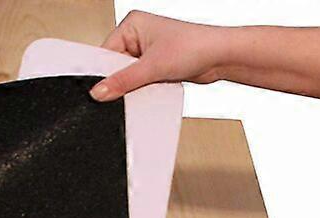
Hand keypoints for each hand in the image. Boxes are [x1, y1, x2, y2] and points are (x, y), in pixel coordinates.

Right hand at [90, 11, 229, 100]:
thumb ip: (123, 81)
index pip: (106, 53)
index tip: (102, 91)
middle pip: (116, 66)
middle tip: (133, 86)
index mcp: (132, 24)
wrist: (219, 57)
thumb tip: (100, 91)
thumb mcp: (152, 67)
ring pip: (129, 76)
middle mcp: (138, 35)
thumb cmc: (194, 46)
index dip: (105, 74)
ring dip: (136, 86)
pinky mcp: (156, 65)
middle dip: (123, 81)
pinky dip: (144, 88)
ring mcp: (147, 50)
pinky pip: (140, 81)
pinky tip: (153, 87)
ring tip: (149, 83)